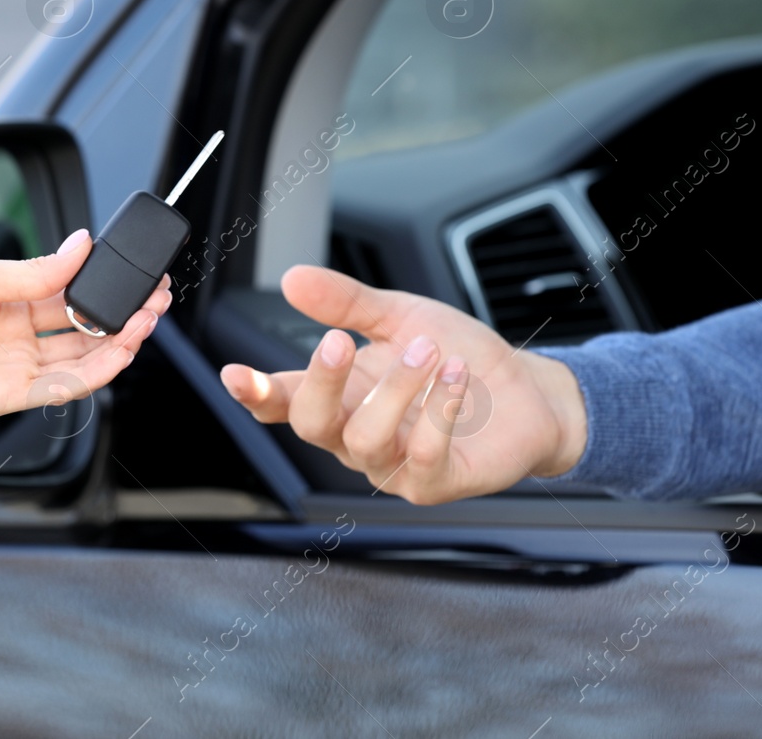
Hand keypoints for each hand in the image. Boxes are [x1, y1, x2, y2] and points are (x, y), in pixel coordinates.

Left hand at [0, 229, 169, 416]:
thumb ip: (40, 271)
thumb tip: (83, 246)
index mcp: (11, 301)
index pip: (73, 295)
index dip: (107, 289)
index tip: (137, 276)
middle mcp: (17, 336)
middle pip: (85, 330)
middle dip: (123, 316)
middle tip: (154, 300)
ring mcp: (14, 367)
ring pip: (81, 360)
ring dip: (117, 344)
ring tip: (144, 322)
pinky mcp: (6, 396)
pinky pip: (60, 389)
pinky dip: (92, 374)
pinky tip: (115, 353)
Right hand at [220, 266, 586, 503]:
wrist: (526, 392)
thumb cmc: (455, 357)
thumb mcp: (398, 316)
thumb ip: (346, 303)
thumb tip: (292, 279)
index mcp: (340, 398)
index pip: (284, 402)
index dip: (255, 393)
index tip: (235, 374)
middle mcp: (357, 437)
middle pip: (312, 425)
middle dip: (321, 382)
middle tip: (338, 342)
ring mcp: (393, 467)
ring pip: (365, 440)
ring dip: (394, 389)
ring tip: (427, 350)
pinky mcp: (435, 483)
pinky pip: (423, 455)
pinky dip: (439, 410)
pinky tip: (456, 376)